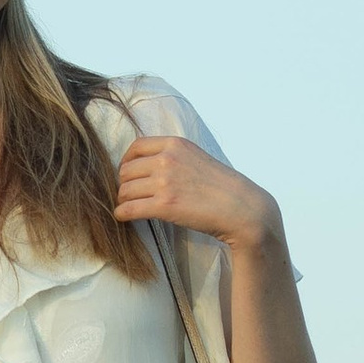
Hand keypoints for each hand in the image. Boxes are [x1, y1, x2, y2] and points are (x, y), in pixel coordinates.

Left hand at [112, 134, 281, 254]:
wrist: (242, 208)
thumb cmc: (222, 186)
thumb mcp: (196, 157)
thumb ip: (173, 156)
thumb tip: (145, 165)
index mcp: (175, 144)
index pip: (136, 147)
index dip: (126, 161)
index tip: (127, 173)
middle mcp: (167, 159)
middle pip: (126, 170)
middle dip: (125, 184)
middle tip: (129, 195)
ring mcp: (165, 182)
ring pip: (125, 190)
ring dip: (123, 200)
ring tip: (128, 207)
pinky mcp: (164, 206)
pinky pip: (129, 208)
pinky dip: (121, 214)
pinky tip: (123, 217)